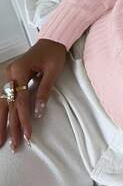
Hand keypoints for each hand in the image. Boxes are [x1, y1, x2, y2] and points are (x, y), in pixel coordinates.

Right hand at [0, 38, 66, 152]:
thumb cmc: (53, 54)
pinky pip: (3, 98)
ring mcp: (8, 76)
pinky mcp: (10, 78)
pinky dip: (1, 112)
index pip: (20, 101)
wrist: (51, 40)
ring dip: (1, 122)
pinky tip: (0, 124)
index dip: (24, 120)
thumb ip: (44, 91)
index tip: (28, 135)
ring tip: (0, 141)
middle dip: (9, 127)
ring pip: (1, 103)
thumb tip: (38, 112)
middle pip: (7, 105)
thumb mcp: (52, 72)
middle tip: (12, 145)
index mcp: (19, 71)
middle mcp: (9, 74)